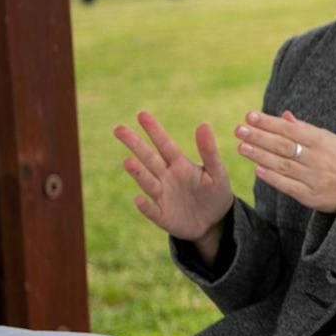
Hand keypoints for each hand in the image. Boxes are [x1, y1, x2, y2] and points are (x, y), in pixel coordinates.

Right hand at [114, 111, 234, 252]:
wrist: (215, 222)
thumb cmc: (215, 192)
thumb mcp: (217, 171)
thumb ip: (209, 151)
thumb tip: (203, 124)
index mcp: (179, 164)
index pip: (164, 144)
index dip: (154, 130)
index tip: (141, 114)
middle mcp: (166, 177)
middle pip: (148, 158)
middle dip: (134, 144)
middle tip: (118, 128)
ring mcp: (162, 196)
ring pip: (148, 182)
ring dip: (138, 173)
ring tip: (128, 161)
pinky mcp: (162, 216)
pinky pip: (152, 210)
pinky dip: (145, 206)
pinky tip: (138, 199)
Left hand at [238, 110, 335, 213]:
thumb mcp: (328, 140)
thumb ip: (305, 129)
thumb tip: (283, 115)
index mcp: (321, 141)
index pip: (290, 129)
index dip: (269, 122)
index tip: (250, 116)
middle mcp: (317, 159)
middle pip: (283, 146)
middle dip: (259, 137)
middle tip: (239, 130)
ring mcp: (314, 178)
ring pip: (283, 165)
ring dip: (260, 155)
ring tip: (242, 146)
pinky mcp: (310, 196)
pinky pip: (288, 186)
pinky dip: (272, 177)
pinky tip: (257, 169)